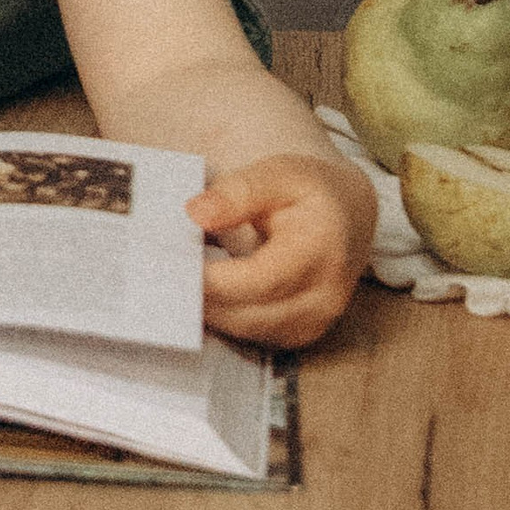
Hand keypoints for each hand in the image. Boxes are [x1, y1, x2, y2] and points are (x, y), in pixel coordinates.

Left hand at [190, 150, 377, 348]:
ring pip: (247, 331)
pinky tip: (201, 294)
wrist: (350, 216)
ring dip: (209, 311)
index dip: (213, 280)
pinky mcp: (300, 334)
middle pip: (249, 313)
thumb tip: (197, 213)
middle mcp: (324, 297)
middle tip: (159, 276)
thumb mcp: (279, 173)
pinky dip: (224, 317)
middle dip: (201, 298)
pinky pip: (253, 335)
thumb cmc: (312, 192)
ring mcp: (314, 322)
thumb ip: (239, 191)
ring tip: (174, 282)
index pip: (260, 280)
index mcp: (321, 251)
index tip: (173, 267)